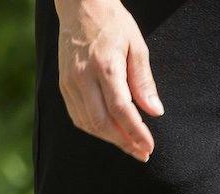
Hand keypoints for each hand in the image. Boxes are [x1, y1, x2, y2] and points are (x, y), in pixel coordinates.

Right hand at [56, 0, 162, 161]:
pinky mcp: (63, 84)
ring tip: (130, 145)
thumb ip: (144, 81)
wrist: (80, 6)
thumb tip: (155, 112)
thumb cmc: (113, 24)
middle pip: (102, 122)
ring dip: (110, 139)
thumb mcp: (137, 47)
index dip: (136, 133)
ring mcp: (69, 81)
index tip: (149, 147)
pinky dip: (94, 129)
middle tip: (142, 152)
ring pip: (88, 123)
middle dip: (124, 142)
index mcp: (105, 66)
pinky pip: (77, 116)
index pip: (121, 110)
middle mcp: (83, 76)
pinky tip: (111, 132)